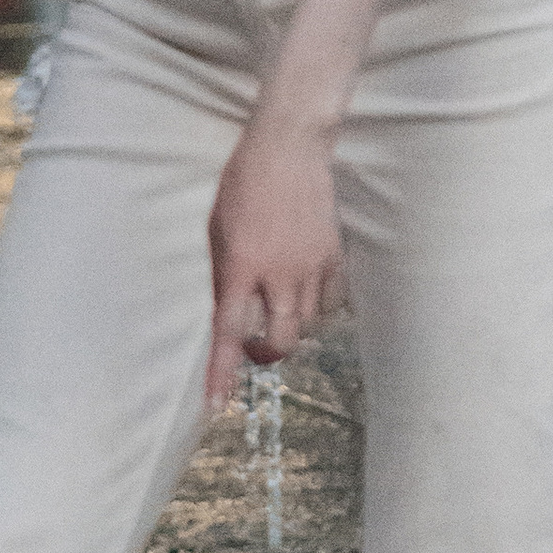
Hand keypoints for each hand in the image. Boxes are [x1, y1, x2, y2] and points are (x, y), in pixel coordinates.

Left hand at [206, 117, 342, 407]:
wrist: (289, 149)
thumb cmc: (243, 184)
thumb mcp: (217, 230)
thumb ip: (224, 276)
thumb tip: (230, 315)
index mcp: (241, 264)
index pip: (230, 331)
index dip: (223, 371)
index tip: (216, 403)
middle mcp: (279, 272)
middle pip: (281, 341)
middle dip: (267, 354)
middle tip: (257, 348)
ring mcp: (312, 265)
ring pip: (307, 323)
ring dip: (290, 325)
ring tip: (279, 303)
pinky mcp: (335, 256)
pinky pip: (331, 302)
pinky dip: (318, 306)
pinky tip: (306, 290)